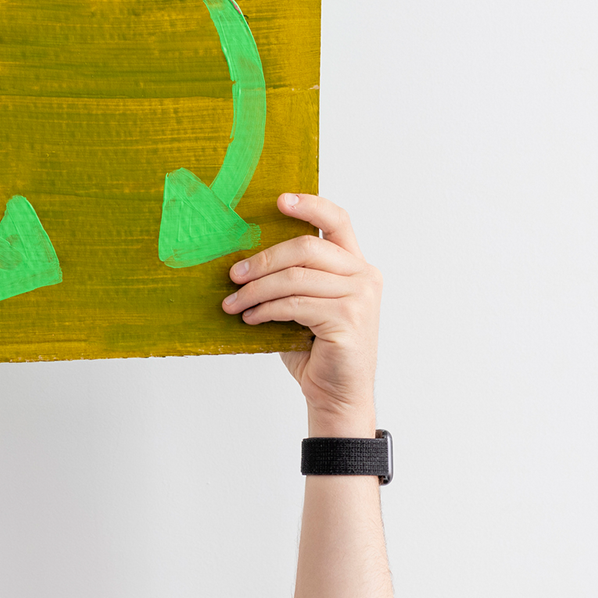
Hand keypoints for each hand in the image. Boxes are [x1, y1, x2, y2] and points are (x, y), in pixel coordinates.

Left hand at [221, 194, 382, 433]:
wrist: (337, 396)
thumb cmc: (317, 350)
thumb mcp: (305, 305)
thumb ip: (292, 279)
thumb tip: (245, 260)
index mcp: (356, 266)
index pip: (337, 221)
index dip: (309, 205)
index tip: (279, 200)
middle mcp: (364, 276)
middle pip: (306, 248)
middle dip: (263, 260)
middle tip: (233, 274)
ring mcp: (360, 297)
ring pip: (295, 278)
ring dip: (256, 290)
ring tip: (233, 303)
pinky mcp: (348, 319)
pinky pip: (295, 304)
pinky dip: (266, 309)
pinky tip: (250, 317)